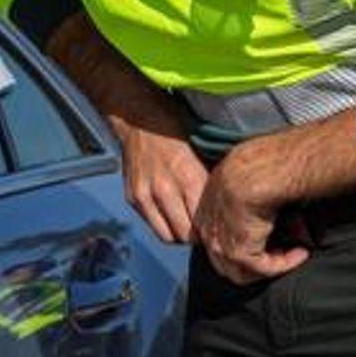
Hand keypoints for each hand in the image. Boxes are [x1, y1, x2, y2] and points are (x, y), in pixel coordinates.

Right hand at [118, 124, 207, 243]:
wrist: (138, 119)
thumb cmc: (175, 132)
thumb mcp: (200, 155)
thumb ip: (208, 185)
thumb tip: (223, 210)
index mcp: (187, 178)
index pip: (202, 225)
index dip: (211, 232)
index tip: (216, 229)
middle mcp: (164, 189)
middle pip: (185, 236)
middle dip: (195, 237)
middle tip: (203, 231)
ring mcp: (144, 195)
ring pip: (166, 236)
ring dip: (177, 234)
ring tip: (186, 225)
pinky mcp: (132, 197)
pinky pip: (151, 224)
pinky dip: (162, 224)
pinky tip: (170, 213)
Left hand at [193, 147, 307, 284]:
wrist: (255, 170)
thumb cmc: (254, 167)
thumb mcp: (247, 184)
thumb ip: (254, 205)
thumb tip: (275, 217)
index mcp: (205, 212)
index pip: (218, 240)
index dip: (243, 245)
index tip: (267, 240)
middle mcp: (207, 230)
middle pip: (225, 262)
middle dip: (253, 263)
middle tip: (280, 253)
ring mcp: (220, 244)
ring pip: (242, 272)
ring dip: (270, 266)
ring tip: (292, 254)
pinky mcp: (239, 253)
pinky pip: (265, 269)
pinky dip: (285, 264)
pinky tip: (301, 252)